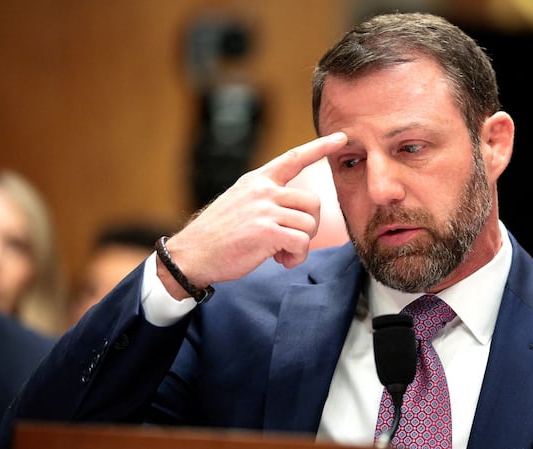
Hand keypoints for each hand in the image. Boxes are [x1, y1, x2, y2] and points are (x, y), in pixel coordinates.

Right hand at [158, 132, 347, 297]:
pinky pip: (302, 242)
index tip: (341, 137)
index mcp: (257, 180)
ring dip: (301, 245)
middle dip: (308, 225)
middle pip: (313, 202)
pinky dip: (297, 257)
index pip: (294, 158)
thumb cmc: (218, 235)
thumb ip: (267, 200)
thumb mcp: (241, 204)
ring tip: (282, 253)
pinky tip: (281, 261)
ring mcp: (264, 209)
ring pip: (309, 224)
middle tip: (290, 241)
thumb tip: (297, 214)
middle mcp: (263, 190)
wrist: (192, 255)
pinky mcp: (266, 232)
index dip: (320, 147)